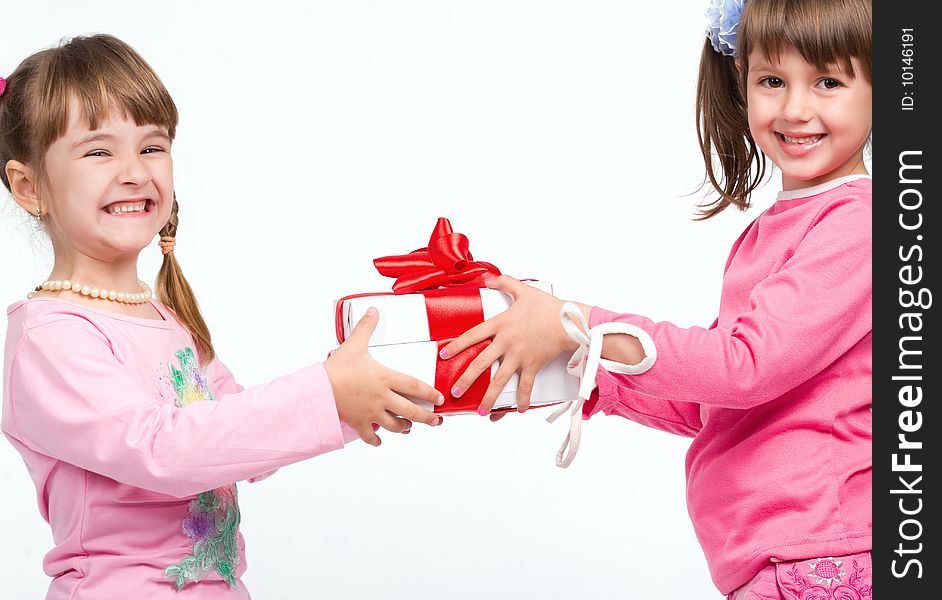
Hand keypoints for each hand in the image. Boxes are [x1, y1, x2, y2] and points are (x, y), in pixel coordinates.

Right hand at [325, 307, 444, 445]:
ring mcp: (371, 412)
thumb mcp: (354, 344)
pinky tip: (379, 441)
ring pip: (394, 425)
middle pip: (410, 411)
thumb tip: (373, 310)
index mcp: (385, 378)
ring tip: (409, 427)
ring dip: (404, 428)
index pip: (414, 386)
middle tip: (437, 421)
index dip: (430, 393)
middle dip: (426, 418)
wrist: (318, 390)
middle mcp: (382, 398)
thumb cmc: (337, 368)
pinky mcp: (358, 422)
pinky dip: (375, 440)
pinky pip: (370, 436)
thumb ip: (366, 327)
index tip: (440, 398)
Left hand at [439, 276, 580, 414]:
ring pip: (499, 380)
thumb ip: (504, 283)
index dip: (457, 346)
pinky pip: (526, 386)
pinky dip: (523, 399)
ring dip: (488, 397)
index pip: (472, 336)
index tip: (444, 355)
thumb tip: (488, 278)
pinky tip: (518, 409)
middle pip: (480, 364)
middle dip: (465, 380)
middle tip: (454, 392)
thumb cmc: (547, 306)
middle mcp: (506, 343)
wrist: (568, 321)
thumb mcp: (523, 290)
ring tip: (480, 410)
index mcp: (500, 324)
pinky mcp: (533, 365)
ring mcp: (519, 356)